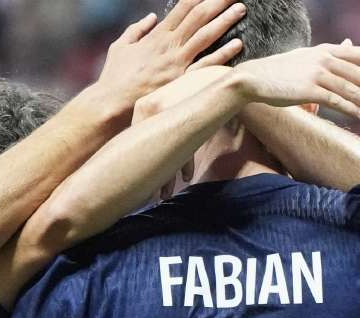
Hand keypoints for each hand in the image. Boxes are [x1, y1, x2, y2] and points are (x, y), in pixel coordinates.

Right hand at [94, 0, 246, 111]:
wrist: (112, 102)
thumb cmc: (115, 76)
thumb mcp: (120, 46)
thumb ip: (137, 29)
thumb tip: (151, 17)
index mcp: (157, 35)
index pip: (183, 8)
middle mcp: (170, 44)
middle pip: (198, 16)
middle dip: (217, 2)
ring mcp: (177, 62)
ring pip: (206, 35)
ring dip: (225, 20)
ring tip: (241, 9)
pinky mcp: (182, 80)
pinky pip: (206, 65)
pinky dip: (223, 54)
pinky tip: (238, 44)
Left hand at [133, 67, 230, 194]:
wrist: (224, 80)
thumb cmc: (199, 95)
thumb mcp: (175, 104)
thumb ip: (161, 121)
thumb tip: (150, 146)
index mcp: (144, 105)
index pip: (134, 139)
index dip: (138, 162)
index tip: (142, 180)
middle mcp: (150, 108)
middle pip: (145, 148)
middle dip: (152, 175)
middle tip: (153, 196)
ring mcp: (167, 113)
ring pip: (163, 153)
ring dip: (166, 177)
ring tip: (166, 194)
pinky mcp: (185, 120)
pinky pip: (182, 150)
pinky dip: (183, 166)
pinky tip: (186, 177)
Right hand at [234, 42, 359, 118]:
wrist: (254, 79)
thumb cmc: (280, 72)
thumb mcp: (307, 58)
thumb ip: (328, 55)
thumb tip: (349, 46)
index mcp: (326, 51)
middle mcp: (324, 59)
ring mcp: (316, 74)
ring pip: (352, 89)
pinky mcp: (308, 90)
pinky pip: (335, 100)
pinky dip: (350, 108)